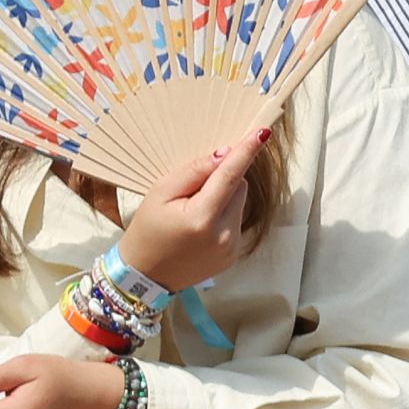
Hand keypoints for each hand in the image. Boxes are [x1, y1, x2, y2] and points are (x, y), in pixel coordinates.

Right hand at [116, 128, 265, 293]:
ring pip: (239, 203)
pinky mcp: (232, 256)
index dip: (246, 152)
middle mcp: (223, 236)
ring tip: (192, 212)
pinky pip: (235, 222)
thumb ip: (194, 171)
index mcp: (202, 219)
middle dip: (222, 179)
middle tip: (192, 190)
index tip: (263, 133)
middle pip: (239, 187)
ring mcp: (230, 249)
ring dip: (223, 198)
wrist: (145, 276)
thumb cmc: (147, 230)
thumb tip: (224, 154)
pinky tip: (199, 227)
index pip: (230, 176)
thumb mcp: (161, 192)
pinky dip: (222, 216)